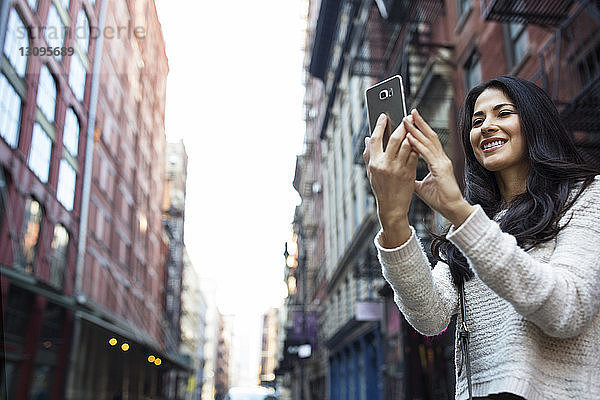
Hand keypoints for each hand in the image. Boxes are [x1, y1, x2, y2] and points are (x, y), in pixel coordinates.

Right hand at [364, 113, 418, 246]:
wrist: (392, 207)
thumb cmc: (381, 189)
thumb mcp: (371, 172)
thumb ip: (369, 155)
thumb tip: (368, 139)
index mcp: (374, 163)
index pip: (376, 139)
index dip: (380, 125)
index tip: (384, 116)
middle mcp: (385, 164)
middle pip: (395, 139)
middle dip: (402, 125)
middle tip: (406, 118)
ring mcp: (398, 168)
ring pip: (408, 145)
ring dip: (412, 134)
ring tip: (414, 127)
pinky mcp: (409, 172)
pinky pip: (415, 155)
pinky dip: (417, 146)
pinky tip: (418, 142)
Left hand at [403, 109, 475, 225]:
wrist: (451, 209)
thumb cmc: (439, 199)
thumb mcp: (421, 186)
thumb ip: (412, 176)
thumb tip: (401, 173)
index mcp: (437, 161)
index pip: (428, 142)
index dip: (420, 131)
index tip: (410, 122)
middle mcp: (441, 158)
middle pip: (429, 136)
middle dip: (419, 124)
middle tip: (410, 112)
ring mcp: (442, 162)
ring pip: (429, 141)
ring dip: (417, 130)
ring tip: (407, 119)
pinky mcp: (441, 168)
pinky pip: (427, 153)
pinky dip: (417, 144)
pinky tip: (409, 137)